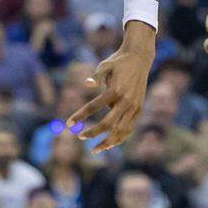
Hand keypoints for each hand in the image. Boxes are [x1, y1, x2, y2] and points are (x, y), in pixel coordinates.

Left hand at [68, 22, 154, 152]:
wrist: (139, 57)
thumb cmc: (118, 61)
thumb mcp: (105, 65)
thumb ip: (96, 76)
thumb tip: (86, 84)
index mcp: (115, 90)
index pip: (93, 107)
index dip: (80, 116)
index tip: (68, 123)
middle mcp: (125, 101)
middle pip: (107, 124)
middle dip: (92, 133)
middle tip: (79, 136)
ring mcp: (134, 107)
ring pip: (120, 131)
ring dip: (107, 142)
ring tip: (95, 150)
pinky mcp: (139, 109)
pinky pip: (129, 128)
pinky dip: (120, 138)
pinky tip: (110, 145)